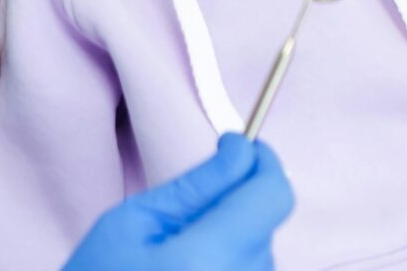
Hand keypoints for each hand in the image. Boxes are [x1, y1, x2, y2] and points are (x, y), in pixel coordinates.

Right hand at [62, 133, 293, 270]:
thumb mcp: (134, 221)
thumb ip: (196, 185)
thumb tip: (242, 150)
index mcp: (207, 261)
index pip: (273, 196)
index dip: (262, 162)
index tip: (239, 147)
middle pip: (266, 223)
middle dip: (238, 199)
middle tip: (190, 206)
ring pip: (263, 250)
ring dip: (235, 234)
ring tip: (184, 249)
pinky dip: (232, 261)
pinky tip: (194, 270)